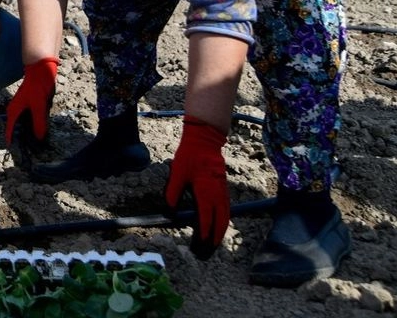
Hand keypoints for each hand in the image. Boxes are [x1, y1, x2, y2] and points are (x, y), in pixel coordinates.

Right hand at [5, 57, 56, 143]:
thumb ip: (39, 122)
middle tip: (33, 150)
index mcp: (14, 112)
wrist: (40, 71)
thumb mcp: (39, 106)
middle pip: (18, 130)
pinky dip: (35, 126)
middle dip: (24, 140)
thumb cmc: (37, 86)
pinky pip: (31, 120)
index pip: (10, 131)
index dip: (13, 142)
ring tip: (38, 143)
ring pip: (25, 125)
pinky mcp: (30, 107)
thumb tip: (39, 138)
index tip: (17, 153)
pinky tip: (42, 130)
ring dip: (30, 133)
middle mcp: (16, 112)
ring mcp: (22, 109)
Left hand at [164, 116, 228, 259]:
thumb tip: (169, 213)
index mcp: (205, 192)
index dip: (203, 235)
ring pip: (225, 219)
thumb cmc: (189, 157)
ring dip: (219, 234)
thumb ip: (172, 193)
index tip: (199, 247)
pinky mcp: (224, 190)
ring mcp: (223, 193)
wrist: (205, 141)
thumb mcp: (177, 174)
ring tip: (212, 247)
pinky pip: (226, 212)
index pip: (205, 220)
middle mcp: (217, 195)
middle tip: (205, 254)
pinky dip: (223, 224)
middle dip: (213, 241)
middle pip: (219, 224)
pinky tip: (218, 229)